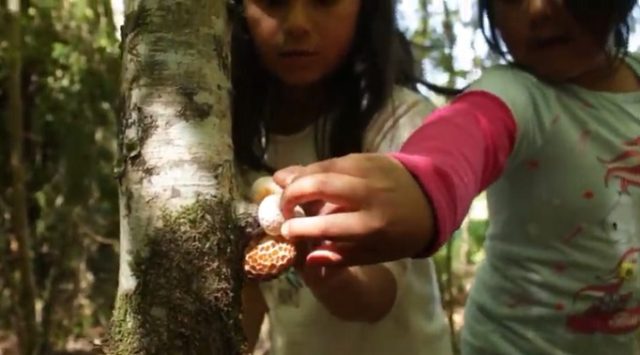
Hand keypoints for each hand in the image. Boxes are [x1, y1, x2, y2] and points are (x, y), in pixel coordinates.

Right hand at [274, 153, 434, 266]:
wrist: (430, 199)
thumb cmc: (400, 233)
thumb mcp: (378, 254)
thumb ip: (342, 256)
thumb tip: (308, 258)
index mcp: (372, 225)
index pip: (328, 225)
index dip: (301, 228)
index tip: (284, 231)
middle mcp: (368, 194)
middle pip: (320, 186)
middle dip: (292, 194)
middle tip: (280, 206)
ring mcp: (366, 171)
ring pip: (323, 168)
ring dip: (297, 176)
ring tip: (281, 185)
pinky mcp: (365, 156)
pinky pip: (331, 160)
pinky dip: (312, 167)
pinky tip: (300, 175)